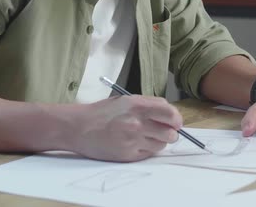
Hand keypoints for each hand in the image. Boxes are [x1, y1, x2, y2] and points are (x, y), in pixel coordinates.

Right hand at [67, 95, 182, 161]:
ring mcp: (133, 140)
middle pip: (170, 133)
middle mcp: (137, 123)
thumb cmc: (102, 112)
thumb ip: (149, 105)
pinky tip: (134, 143)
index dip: (176, 119)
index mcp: (138, 106)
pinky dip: (146, 150)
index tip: (176, 122)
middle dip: (170, 133)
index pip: (170, 114)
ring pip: (161, 145)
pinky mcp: (128, 155)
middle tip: (164, 132)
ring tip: (144, 136)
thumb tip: (170, 114)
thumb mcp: (126, 100)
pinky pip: (148, 154)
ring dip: (157, 142)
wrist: (78, 127)